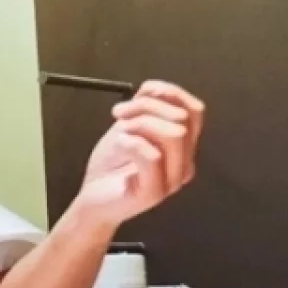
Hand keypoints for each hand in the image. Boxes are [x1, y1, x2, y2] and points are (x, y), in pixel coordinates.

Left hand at [75, 81, 203, 227]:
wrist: (92, 200)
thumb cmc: (110, 166)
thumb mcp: (129, 126)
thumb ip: (145, 107)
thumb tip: (154, 88)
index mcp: (183, 147)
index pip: (194, 110)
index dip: (168, 94)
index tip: (137, 96)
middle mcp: (184, 164)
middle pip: (183, 118)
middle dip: (147, 107)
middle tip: (119, 114)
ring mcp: (172, 180)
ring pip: (174, 134)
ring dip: (140, 124)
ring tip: (120, 133)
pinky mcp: (154, 192)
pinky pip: (152, 155)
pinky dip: (130, 142)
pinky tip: (119, 146)